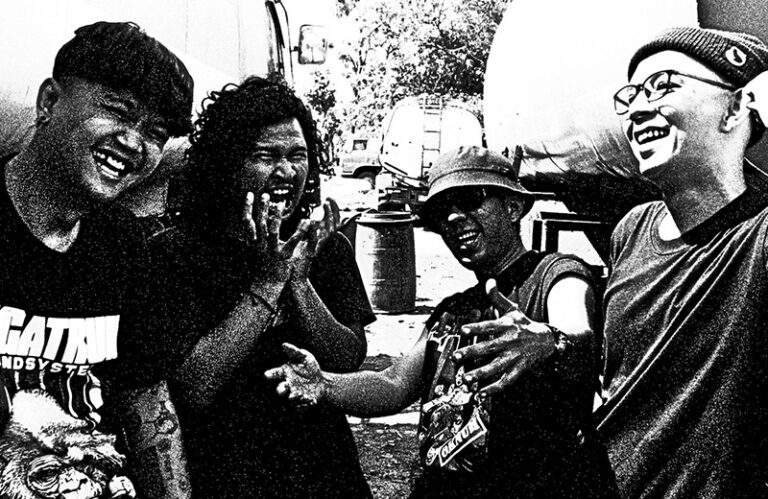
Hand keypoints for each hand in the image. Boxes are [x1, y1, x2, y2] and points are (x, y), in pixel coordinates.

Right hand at [243, 192, 307, 284]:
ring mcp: (271, 251)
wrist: (269, 284)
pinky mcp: (284, 256)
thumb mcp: (258, 247)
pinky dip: (300, 230)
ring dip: (276, 217)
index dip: (246, 207)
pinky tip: (306, 221)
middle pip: (259, 223)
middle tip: (266, 195)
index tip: (249, 194)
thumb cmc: (265, 263)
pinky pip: (293, 241)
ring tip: (281, 205)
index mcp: (253, 241)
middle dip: (262, 208)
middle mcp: (260, 245)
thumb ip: (257, 234)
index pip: (246, 222)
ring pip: (272, 231)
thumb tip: (258, 219)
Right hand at [264, 343, 327, 405]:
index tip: (267, 375)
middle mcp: (288, 384)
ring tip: (302, 394)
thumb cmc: (311, 368)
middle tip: (286, 387)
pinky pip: (300, 406)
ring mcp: (294, 394)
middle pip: (279, 390)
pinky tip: (311, 400)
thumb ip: (295, 352)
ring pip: (290, 399)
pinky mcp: (301, 402)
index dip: (270, 374)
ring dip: (294, 397)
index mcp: (286, 373)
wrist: (322, 382)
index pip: (275, 373)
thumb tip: (284, 345)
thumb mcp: (305, 357)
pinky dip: (305, 404)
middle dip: (280, 390)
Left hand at [290, 197, 339, 280]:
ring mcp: (318, 248)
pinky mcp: (310, 254)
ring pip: (330, 231)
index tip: (328, 198)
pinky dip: (315, 231)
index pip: (333, 221)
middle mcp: (322, 242)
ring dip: (329, 216)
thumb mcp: (303, 239)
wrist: (293, 277)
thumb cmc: (296, 258)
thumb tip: (306, 216)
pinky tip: (311, 221)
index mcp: (321, 237)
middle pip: (335, 224)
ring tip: (324, 205)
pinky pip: (316, 242)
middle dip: (334, 210)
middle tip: (328, 199)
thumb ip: (305, 228)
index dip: (333, 209)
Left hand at [453, 279, 555, 394]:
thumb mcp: (512, 309)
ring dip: (481, 374)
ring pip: (496, 367)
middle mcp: (509, 342)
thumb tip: (489, 280)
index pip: (489, 326)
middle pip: (489, 348)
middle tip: (456, 357)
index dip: (476, 328)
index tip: (463, 330)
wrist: (548, 340)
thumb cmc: (523, 324)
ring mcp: (515, 357)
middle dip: (472, 353)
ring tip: (466, 380)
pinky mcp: (519, 370)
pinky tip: (481, 394)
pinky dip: (494, 389)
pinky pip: (506, 381)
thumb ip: (497, 298)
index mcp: (506, 326)